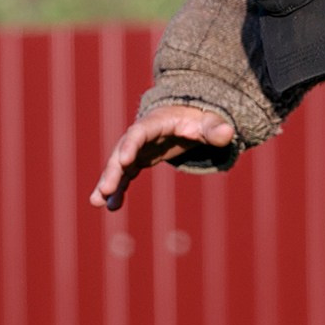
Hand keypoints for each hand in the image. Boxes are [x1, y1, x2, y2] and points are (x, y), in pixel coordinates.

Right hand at [87, 103, 234, 210]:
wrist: (185, 117)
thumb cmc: (197, 119)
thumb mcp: (208, 123)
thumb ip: (215, 129)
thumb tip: (228, 133)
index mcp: (155, 123)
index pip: (139, 133)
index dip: (131, 145)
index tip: (124, 160)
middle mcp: (139, 136)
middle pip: (122, 152)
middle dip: (112, 171)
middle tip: (104, 189)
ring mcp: (136, 149)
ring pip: (118, 167)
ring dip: (108, 184)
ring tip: (97, 202)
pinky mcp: (137, 161)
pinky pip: (124, 176)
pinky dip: (116, 190)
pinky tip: (109, 206)